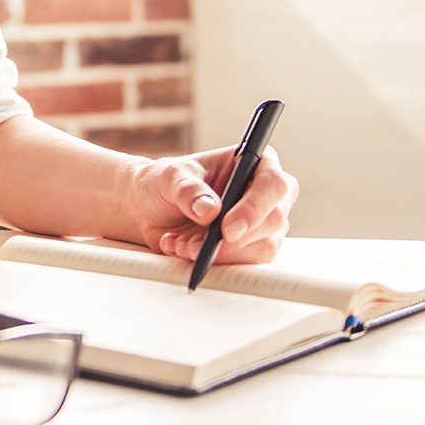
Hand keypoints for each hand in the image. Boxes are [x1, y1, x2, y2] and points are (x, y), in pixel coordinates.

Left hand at [128, 144, 298, 264]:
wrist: (151, 209)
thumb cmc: (165, 183)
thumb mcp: (169, 178)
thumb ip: (188, 190)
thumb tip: (210, 210)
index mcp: (253, 162)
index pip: (272, 183)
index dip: (254, 208)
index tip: (227, 229)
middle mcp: (265, 192)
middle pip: (273, 220)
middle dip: (233, 239)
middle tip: (195, 245)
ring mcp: (263, 222)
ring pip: (263, 247)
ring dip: (219, 253)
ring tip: (182, 244)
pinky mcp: (252, 247)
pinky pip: (245, 263)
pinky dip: (214, 261)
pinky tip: (184, 248)